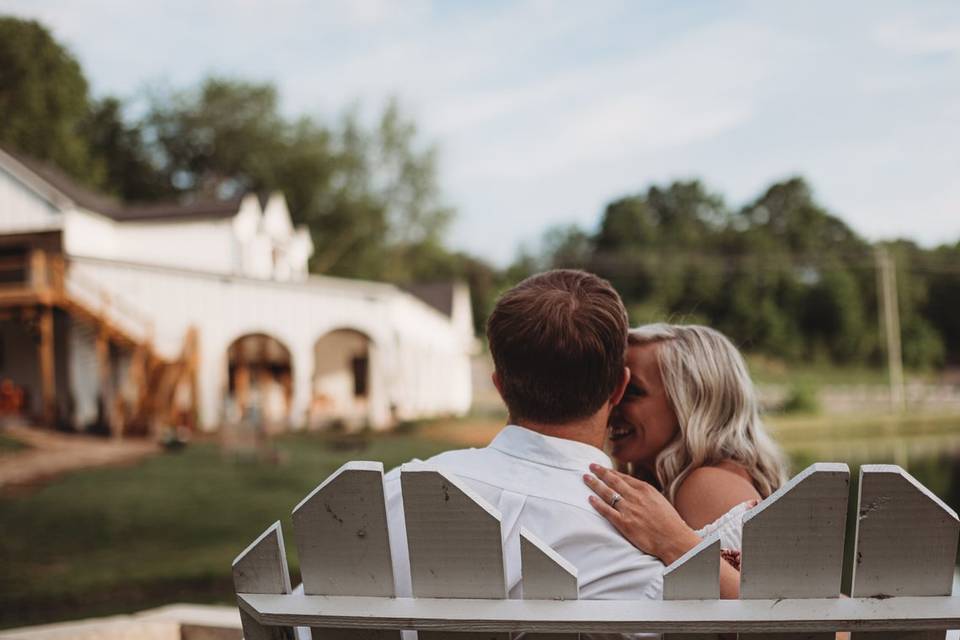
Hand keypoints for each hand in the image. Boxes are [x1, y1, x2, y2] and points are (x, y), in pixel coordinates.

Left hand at [583, 463, 701, 565]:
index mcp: (645, 489)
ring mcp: (629, 509)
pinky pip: (607, 511)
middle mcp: (635, 496)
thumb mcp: (659, 500)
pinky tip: (590, 498)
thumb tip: (635, 489)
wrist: (673, 539)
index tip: (602, 467)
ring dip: (595, 484)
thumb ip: (645, 494)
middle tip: (591, 466)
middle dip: (600, 472)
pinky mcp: (624, 523)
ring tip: (586, 478)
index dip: (611, 472)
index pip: (623, 477)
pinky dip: (597, 503)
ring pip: (607, 493)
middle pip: (613, 481)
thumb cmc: (669, 522)